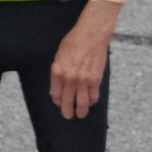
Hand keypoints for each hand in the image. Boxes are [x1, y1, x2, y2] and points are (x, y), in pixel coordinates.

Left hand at [50, 5, 114, 119]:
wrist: (91, 35)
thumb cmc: (73, 42)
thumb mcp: (59, 56)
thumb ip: (59, 71)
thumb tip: (60, 84)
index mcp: (57, 71)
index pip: (55, 94)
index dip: (58, 101)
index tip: (59, 104)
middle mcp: (69, 78)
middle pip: (67, 101)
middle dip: (68, 111)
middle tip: (69, 116)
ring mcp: (83, 80)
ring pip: (82, 102)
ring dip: (81, 110)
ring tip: (81, 114)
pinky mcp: (96, 79)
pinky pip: (93, 96)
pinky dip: (92, 101)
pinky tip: (90, 102)